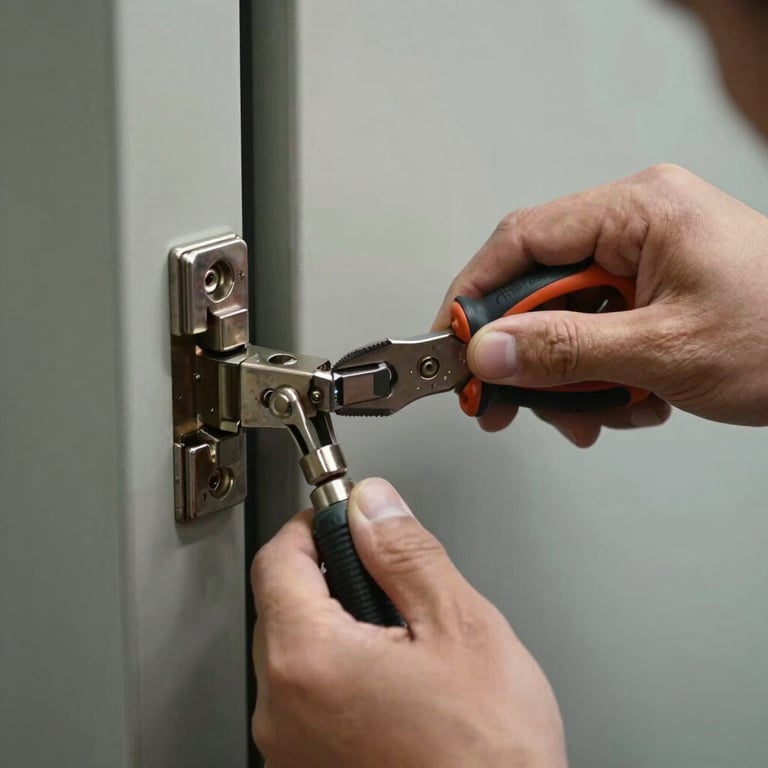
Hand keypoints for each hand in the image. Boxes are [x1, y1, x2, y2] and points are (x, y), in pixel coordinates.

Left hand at [251, 478, 565, 767]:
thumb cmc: (488, 759)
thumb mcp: (459, 628)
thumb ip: (406, 554)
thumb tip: (373, 506)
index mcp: (308, 661)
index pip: (276, 559)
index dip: (311, 527)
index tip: (340, 519)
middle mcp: (282, 711)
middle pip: (282, 607)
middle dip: (329, 579)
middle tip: (385, 579)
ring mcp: (289, 752)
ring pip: (296, 656)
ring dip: (338, 631)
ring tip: (403, 644)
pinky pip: (307, 703)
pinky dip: (340, 679)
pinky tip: (394, 690)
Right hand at [434, 164, 767, 445]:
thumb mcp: (663, 351)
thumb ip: (565, 350)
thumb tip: (489, 353)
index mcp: (639, 211)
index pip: (521, 239)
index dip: (474, 294)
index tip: (448, 341)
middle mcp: (637, 226)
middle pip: (539, 287)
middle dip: (527, 355)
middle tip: (507, 402)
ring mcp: (646, 260)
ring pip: (566, 318)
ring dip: (569, 377)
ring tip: (595, 415)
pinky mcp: (654, 292)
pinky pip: (598, 331)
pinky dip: (601, 376)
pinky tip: (630, 402)